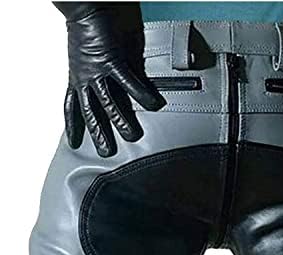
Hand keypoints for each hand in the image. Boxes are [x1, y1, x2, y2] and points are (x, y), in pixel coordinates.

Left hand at [57, 3, 166, 157]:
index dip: (72, 126)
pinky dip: (141, 93)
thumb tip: (114, 87)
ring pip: (107, 102)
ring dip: (121, 120)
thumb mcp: (88, 58)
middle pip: (90, 112)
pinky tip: (153, 104)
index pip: (71, 107)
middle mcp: (84, 78)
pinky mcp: (111, 60)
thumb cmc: (88, 28)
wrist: (83, 7)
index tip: (73, 143)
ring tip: (132, 136)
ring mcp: (96, 71)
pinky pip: (127, 81)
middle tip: (107, 153)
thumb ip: (98, 74)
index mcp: (77, 78)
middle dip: (98, 134)